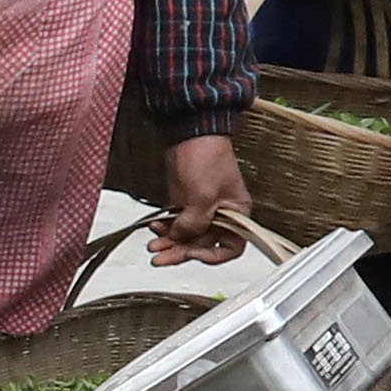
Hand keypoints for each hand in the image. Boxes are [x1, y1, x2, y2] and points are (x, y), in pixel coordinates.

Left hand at [138, 133, 256, 262]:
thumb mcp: (203, 195)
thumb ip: (193, 223)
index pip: (231, 247)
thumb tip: (179, 239)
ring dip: (169, 242)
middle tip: (161, 257)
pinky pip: (176, 224)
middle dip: (181, 251)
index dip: (212, 256)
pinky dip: (165, 228)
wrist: (190, 133)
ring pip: (186, 236)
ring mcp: (202, 209)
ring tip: (153, 246)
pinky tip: (154, 227)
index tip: (192, 254)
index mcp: (237, 214)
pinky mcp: (186, 203)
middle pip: (202, 244)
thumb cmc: (208, 156)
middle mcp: (221, 215)